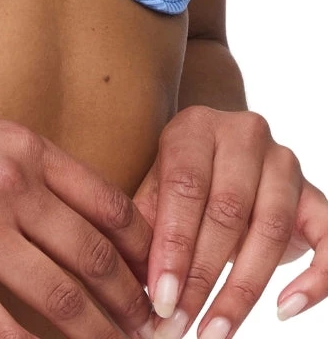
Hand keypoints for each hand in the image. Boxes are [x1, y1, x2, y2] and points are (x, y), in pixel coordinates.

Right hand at [0, 105, 159, 338]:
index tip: (158, 278)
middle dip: (131, 304)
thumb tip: (77, 222)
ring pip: (62, 301)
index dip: (144, 251)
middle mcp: (6, 184)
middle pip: (95, 258)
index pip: (109, 204)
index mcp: (19, 145)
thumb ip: (22, 171)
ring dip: (99, 337)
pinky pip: (8, 332)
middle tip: (152, 331)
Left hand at [133, 104, 327, 338]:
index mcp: (197, 127)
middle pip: (227, 211)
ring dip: (242, 290)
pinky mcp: (315, 196)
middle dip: (202, 276)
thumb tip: (136, 287)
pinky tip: (284, 309)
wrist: (223, 156)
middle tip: (179, 323)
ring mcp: (285, 164)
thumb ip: (146, 229)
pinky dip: (314, 279)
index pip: (186, 186)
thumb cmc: (181, 181)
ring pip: (270, 230)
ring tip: (215, 330)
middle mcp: (245, 135)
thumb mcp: (155, 191)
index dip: (173, 245)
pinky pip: (327, 238)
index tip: (160, 296)